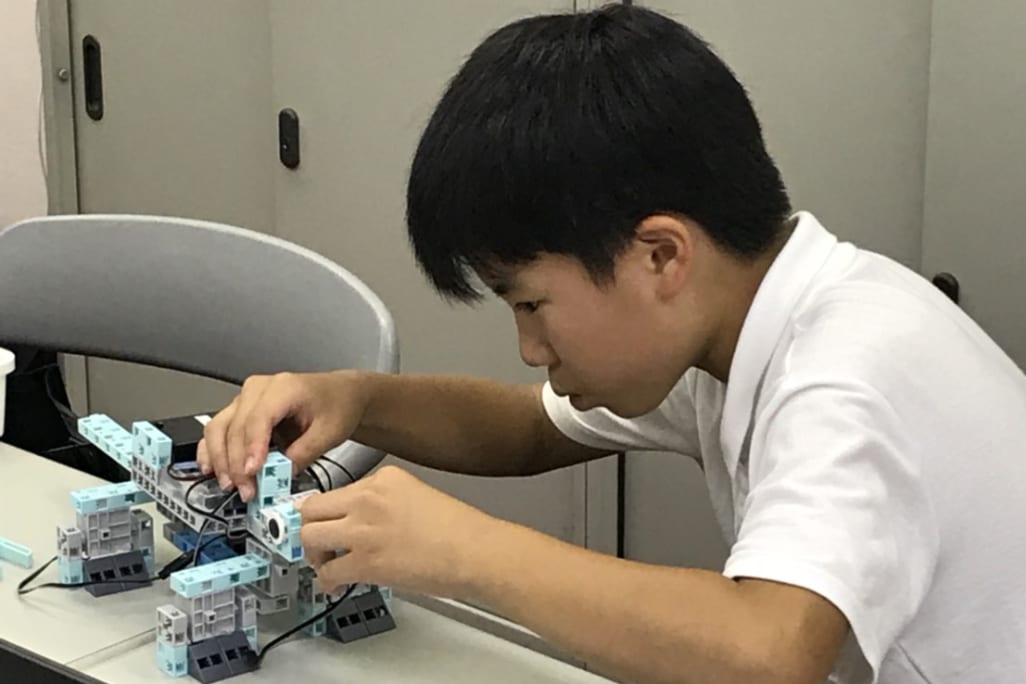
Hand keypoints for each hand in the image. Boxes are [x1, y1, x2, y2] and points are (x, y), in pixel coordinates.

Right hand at [197, 370, 369, 500]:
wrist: (340, 393)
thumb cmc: (337, 404)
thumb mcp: (329, 431)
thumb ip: (304, 453)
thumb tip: (280, 475)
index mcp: (284, 387)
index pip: (258, 419)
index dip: (252, 448)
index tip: (251, 473)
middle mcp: (258, 389)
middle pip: (234, 427)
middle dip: (236, 463)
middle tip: (246, 489)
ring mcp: (245, 398)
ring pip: (219, 428)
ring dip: (220, 460)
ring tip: (231, 484)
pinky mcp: (240, 411)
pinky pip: (218, 429)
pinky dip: (212, 450)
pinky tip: (212, 469)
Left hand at [297, 465, 492, 597]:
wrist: (474, 551)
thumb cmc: (458, 530)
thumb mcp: (417, 494)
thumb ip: (385, 501)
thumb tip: (364, 523)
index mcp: (383, 479)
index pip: (336, 491)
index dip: (328, 512)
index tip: (327, 522)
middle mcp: (367, 498)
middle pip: (311, 509)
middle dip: (310, 529)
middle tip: (319, 544)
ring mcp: (363, 529)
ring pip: (310, 537)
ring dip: (313, 554)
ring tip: (326, 563)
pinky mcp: (365, 561)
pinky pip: (328, 571)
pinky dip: (325, 581)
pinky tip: (334, 585)